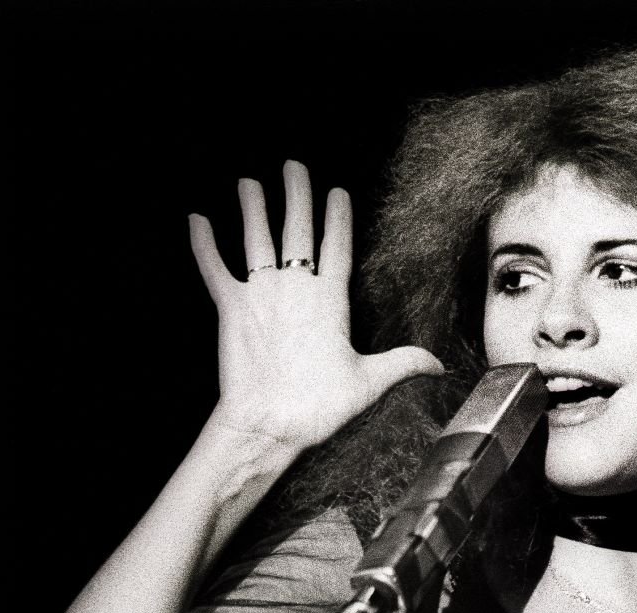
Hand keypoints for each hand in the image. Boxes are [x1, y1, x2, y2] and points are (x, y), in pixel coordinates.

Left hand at [189, 160, 441, 454]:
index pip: (338, 247)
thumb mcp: (369, 384)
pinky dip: (203, 244)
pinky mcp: (230, 308)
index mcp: (331, 301)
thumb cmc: (317, 406)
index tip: (337, 192)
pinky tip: (195, 220)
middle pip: (297, 231)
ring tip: (248, 182)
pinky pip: (213, 268)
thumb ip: (403, 363)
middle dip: (297, 195)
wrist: (266, 423)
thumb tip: (440, 364)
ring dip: (252, 208)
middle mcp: (295, 288)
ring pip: (256, 239)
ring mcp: (260, 294)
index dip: (338, 217)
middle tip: (294, 165)